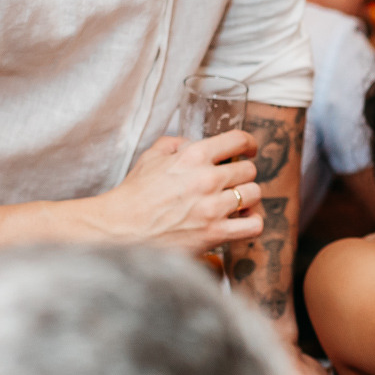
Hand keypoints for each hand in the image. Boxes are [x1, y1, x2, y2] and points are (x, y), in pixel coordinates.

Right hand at [92, 132, 261, 252]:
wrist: (120, 230)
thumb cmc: (133, 195)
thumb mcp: (150, 157)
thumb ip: (175, 144)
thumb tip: (192, 143)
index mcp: (193, 155)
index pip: (238, 140)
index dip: (248, 144)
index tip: (249, 151)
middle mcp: (207, 179)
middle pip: (249, 170)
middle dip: (242, 175)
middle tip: (232, 184)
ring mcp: (213, 208)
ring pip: (254, 194)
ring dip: (247, 198)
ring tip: (235, 204)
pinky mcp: (214, 234)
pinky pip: (254, 225)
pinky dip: (251, 222)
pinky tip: (239, 222)